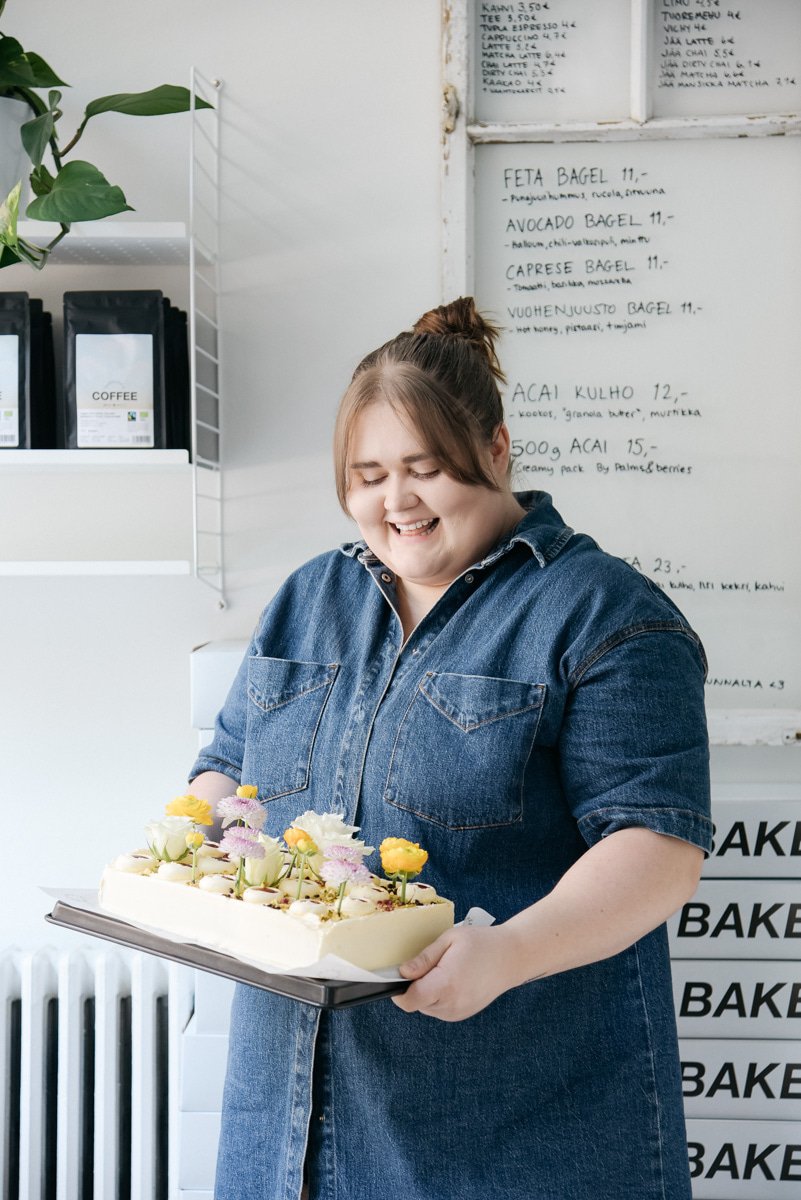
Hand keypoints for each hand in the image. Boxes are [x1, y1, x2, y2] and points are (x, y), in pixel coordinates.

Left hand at [391, 925, 519, 1021]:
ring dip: (426, 992)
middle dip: (414, 987)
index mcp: (446, 984)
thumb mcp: (449, 940)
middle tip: (429, 965)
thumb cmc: (482, 943)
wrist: (512, 957)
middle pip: (416, 1003)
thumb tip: (402, 972)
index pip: (409, 1001)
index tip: (399, 976)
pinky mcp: (463, 1014)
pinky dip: (438, 996)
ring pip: (427, 1007)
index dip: (398, 991)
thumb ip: (424, 958)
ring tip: (444, 970)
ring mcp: (458, 1012)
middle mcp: (451, 1004)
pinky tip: (451, 979)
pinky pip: (440, 1009)